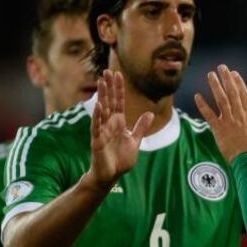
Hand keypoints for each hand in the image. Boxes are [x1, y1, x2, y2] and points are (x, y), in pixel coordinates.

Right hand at [86, 70, 153, 190]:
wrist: (111, 175)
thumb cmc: (121, 159)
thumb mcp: (134, 141)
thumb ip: (141, 127)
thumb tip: (149, 113)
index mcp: (118, 123)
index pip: (119, 102)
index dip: (119, 89)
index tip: (118, 74)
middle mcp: (109, 124)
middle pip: (109, 101)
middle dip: (108, 87)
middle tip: (107, 71)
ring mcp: (102, 131)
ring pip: (102, 110)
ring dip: (102, 96)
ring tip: (101, 82)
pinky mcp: (97, 141)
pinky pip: (97, 126)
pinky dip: (98, 116)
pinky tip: (98, 106)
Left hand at [195, 65, 246, 162]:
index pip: (244, 95)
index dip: (239, 83)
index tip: (234, 73)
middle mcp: (239, 115)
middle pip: (232, 93)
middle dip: (226, 79)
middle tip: (221, 67)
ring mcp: (229, 121)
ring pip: (221, 100)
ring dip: (215, 86)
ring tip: (210, 75)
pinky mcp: (219, 129)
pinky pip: (209, 115)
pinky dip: (203, 105)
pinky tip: (197, 96)